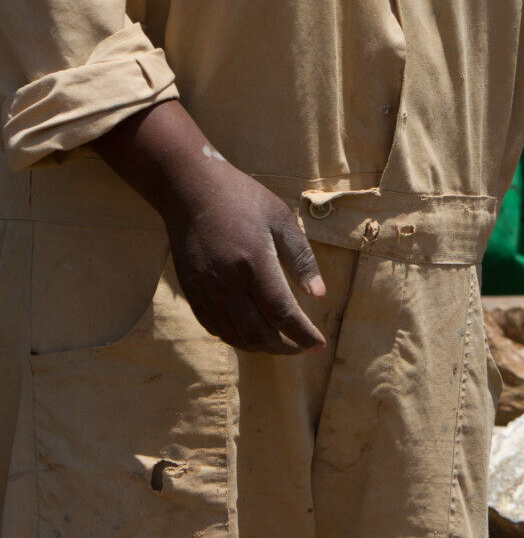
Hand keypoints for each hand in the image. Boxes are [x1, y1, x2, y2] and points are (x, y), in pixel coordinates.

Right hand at [157, 160, 326, 353]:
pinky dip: (237, 337)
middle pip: (258, 334)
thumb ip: (301, 259)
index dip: (302, 335)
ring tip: (281, 343)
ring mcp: (205, 290)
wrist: (190, 190)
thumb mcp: (282, 219)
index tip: (319, 345)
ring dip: (261, 347)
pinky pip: (215, 327)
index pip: (282, 314)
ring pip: (235, 335)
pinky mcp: (191, 291)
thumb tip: (319, 295)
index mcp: (253, 264)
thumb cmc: (242, 199)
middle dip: (284, 348)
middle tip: (302, 346)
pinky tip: (252, 332)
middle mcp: (226, 283)